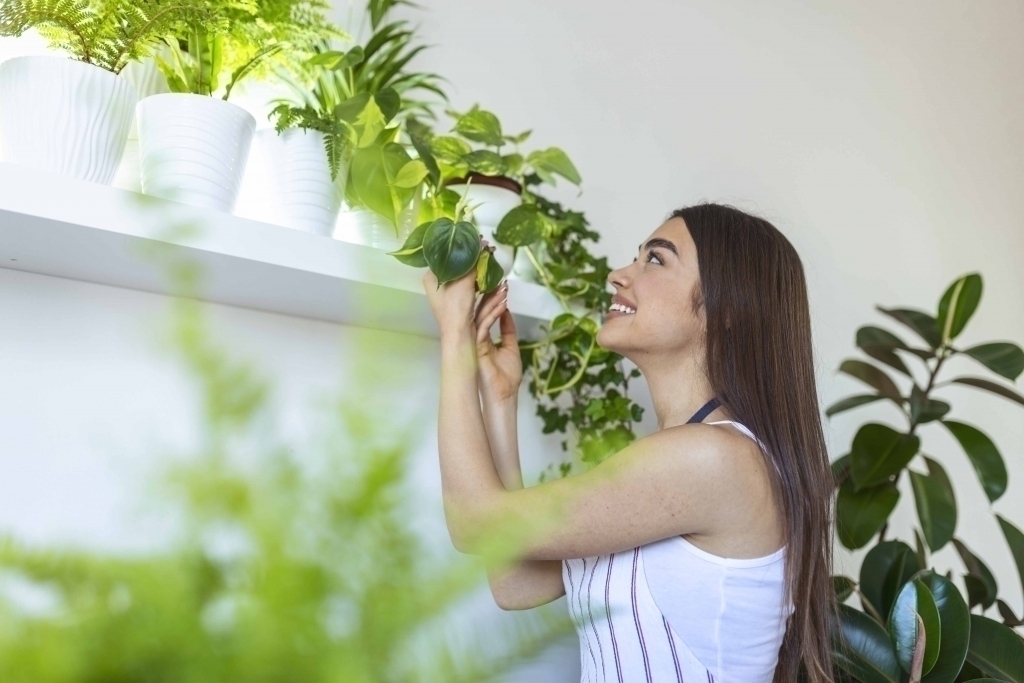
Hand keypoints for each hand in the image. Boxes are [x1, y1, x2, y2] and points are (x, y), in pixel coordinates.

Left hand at [422, 238, 487, 339]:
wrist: (459, 336)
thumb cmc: (456, 308)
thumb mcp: (464, 281)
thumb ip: (473, 262)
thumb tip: (482, 243)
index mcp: (432, 277)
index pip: (446, 255)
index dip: (462, 247)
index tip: (477, 241)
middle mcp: (437, 283)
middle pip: (456, 264)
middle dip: (473, 258)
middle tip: (486, 250)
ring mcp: (447, 293)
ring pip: (464, 274)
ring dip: (478, 268)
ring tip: (490, 260)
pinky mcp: (458, 301)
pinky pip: (469, 284)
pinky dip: (479, 279)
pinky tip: (489, 275)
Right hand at [474, 276, 521, 405]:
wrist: (504, 394)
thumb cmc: (507, 376)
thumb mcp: (511, 347)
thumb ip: (507, 330)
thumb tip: (506, 313)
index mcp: (482, 338)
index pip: (484, 314)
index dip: (491, 300)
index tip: (500, 286)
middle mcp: (476, 338)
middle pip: (480, 312)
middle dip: (489, 296)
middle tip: (499, 281)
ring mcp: (474, 342)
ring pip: (481, 317)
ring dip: (492, 303)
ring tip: (502, 290)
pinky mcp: (476, 347)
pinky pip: (484, 327)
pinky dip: (492, 316)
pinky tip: (502, 307)